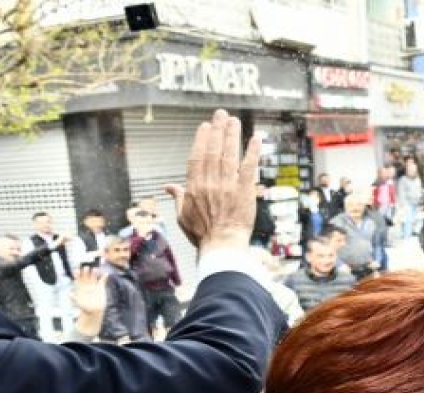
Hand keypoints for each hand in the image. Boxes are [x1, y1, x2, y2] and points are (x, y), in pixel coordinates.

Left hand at [71, 266, 105, 315]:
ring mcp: (93, 284)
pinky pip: (102, 280)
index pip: (78, 277)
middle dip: (86, 270)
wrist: (93, 311)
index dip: (77, 273)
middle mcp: (86, 283)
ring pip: (94, 275)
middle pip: (86, 273)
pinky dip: (104, 276)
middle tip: (86, 268)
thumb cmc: (84, 308)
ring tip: (95, 270)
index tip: (77, 271)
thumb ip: (74, 299)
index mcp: (80, 286)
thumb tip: (69, 294)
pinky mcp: (100, 287)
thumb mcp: (79, 304)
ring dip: (94, 271)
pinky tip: (106, 274)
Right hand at [163, 109, 260, 252]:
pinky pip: (248, 167)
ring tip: (234, 120)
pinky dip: (252, 151)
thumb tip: (167, 187)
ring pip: (229, 154)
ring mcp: (227, 185)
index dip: (201, 140)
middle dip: (217, 130)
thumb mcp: (182, 217)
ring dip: (232, 135)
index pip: (196, 157)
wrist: (221, 246)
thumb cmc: (202, 235)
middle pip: (213, 150)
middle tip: (221, 114)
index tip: (205, 126)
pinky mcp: (244, 190)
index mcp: (194, 187)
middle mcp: (210, 183)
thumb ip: (178, 197)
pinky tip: (256, 138)